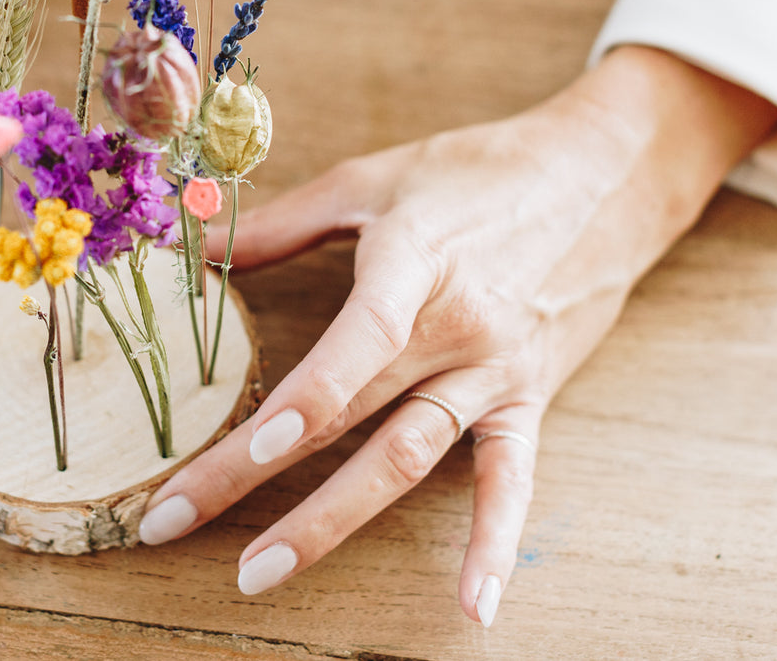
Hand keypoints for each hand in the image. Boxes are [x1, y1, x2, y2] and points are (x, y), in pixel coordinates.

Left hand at [139, 47, 776, 624]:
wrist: (606, 177)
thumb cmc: (480, 170)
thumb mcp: (374, 178)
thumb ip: (280, 221)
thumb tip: (196, 247)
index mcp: (412, 268)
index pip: (356, 346)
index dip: (306, 399)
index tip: (250, 448)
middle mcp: (455, 332)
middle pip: (348, 418)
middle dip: (253, 476)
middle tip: (170, 523)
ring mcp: (493, 374)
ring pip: (405, 460)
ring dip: (330, 521)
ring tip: (260, 572)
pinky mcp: (529, 399)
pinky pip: (511, 481)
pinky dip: (493, 543)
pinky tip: (472, 607)